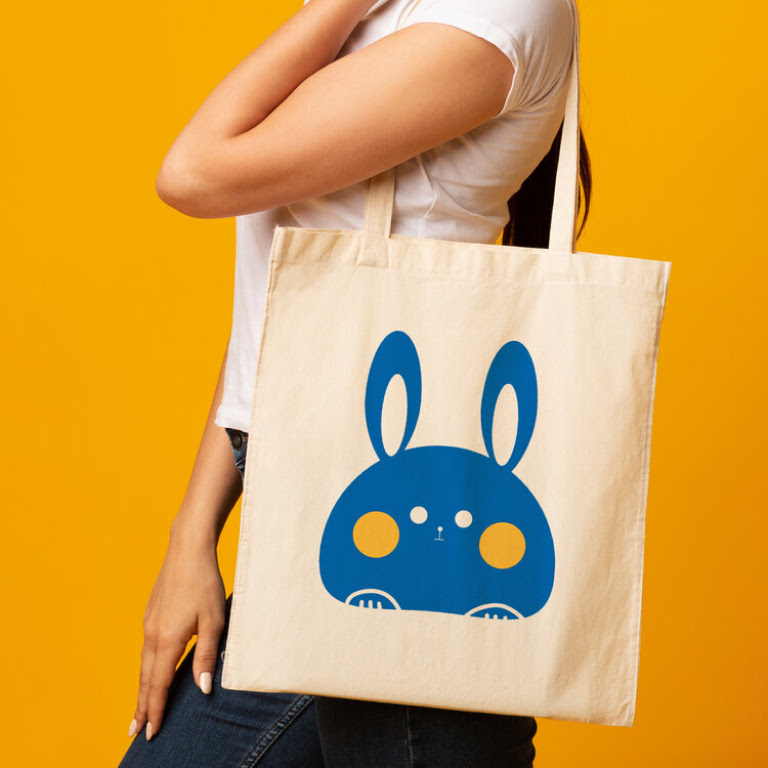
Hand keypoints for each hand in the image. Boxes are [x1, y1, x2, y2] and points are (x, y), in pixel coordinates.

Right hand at [128, 530, 226, 740]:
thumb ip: (207, 656)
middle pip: (146, 678)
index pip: (159, 684)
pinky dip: (146, 668)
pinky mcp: (151, 613)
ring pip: (144, 664)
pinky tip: (152, 672)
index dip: (156, 710)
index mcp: (168, 639)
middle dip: (142, 706)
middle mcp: (153, 634)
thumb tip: (202, 690)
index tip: (151, 732)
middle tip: (136, 732)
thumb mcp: (214, 621)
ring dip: (143, 688)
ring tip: (141, 709)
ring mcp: (149, 623)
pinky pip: (146, 649)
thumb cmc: (205, 583)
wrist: (188, 548)